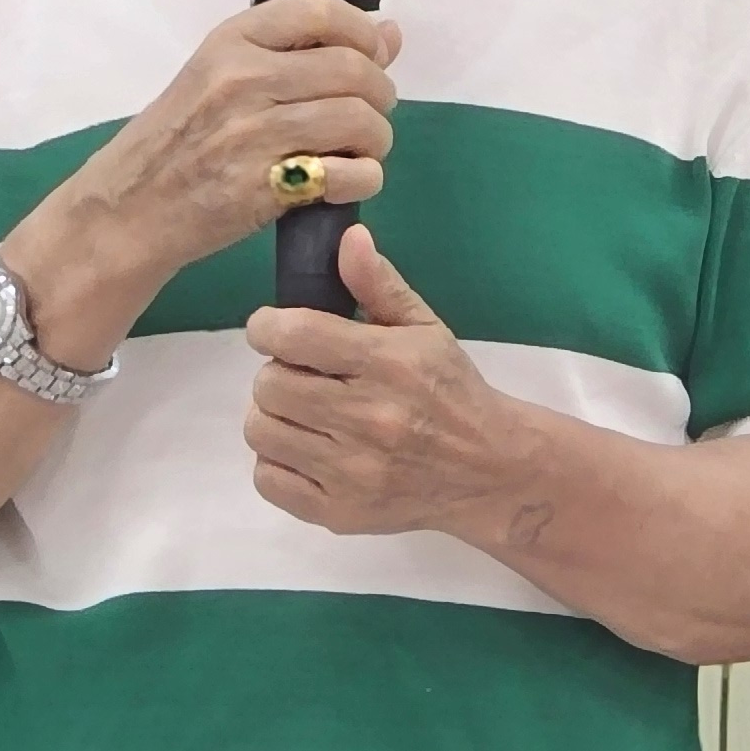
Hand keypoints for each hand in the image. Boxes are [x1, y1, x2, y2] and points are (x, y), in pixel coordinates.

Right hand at [28, 0, 397, 343]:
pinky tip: (345, 181)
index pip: (318, 11)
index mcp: (230, 43)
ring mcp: (252, 136)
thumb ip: (298, 52)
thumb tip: (390, 34)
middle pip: (352, 70)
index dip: (362, 32)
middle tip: (370, 112)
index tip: (371, 55)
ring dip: (376, 139)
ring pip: (358, 122)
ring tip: (360, 149)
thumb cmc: (176, 137)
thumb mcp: (219, 76)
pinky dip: (363, 179)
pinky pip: (348, 176)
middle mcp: (242, 81)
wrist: (128, 208)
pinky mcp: (263, 189)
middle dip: (380, 92)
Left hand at [242, 225, 548, 543]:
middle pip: (269, 384)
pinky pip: (268, 480)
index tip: (274, 329)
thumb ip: (379, 284)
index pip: (294, 335)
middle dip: (277, 371)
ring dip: (273, 414)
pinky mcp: (339, 513)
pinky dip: (276, 461)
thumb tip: (347, 237)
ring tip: (302, 410)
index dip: (268, 326)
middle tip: (301, 373)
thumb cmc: (450, 390)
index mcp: (387, 364)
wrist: (487, 470)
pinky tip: (307, 447)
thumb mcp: (424, 329)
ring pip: (262, 430)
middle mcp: (368, 419)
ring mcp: (352, 472)